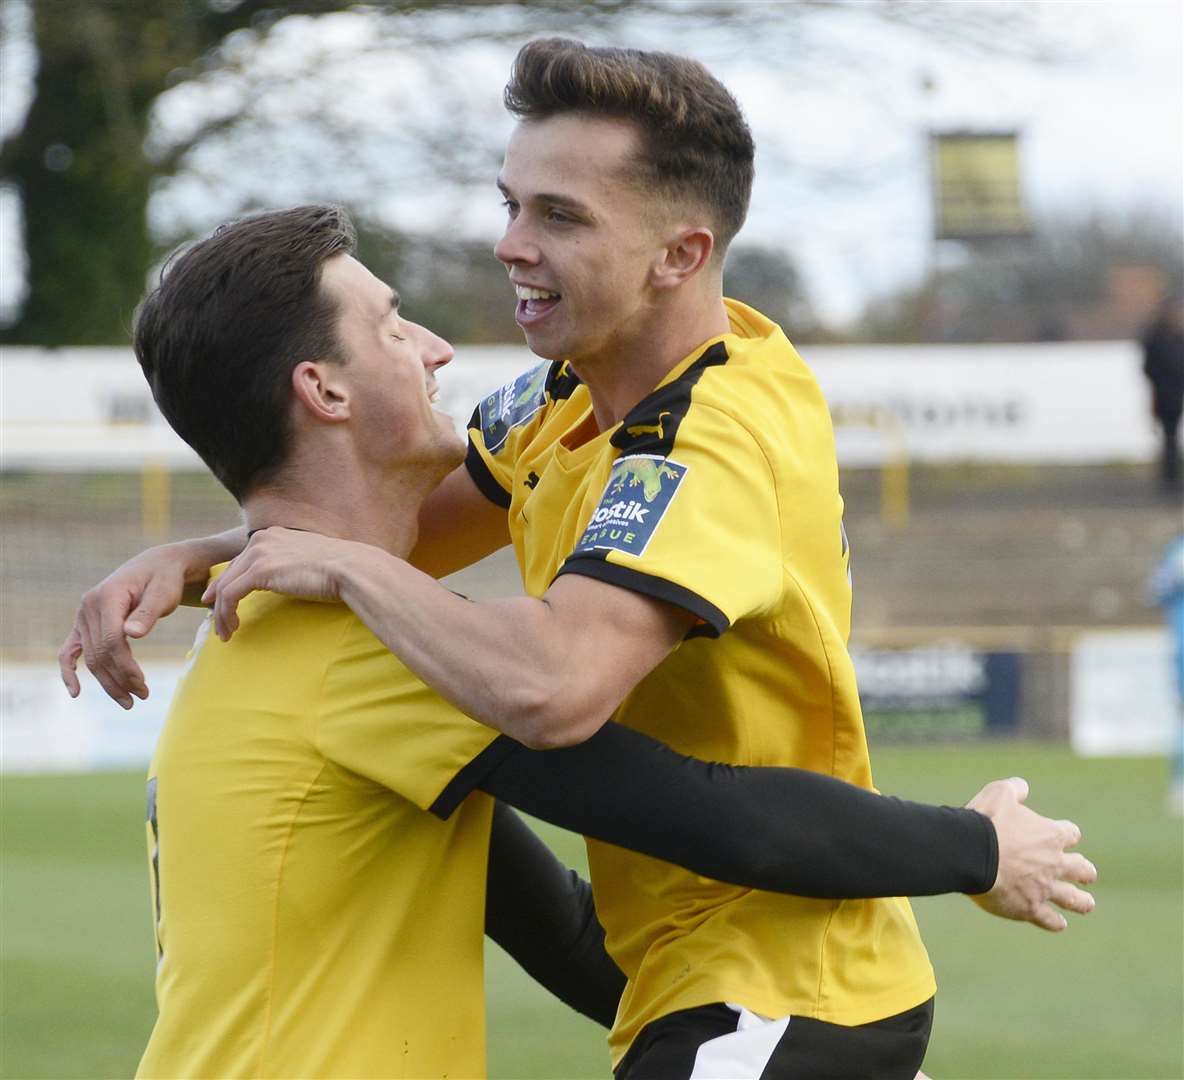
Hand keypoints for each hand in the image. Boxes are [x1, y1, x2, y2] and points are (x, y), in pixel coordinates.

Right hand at [58, 543, 190, 707]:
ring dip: (107, 681)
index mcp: (107, 596)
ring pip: (90, 657)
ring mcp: (83, 615)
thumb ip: (148, 612)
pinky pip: (70, 650)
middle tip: (142, 697)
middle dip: (120, 679)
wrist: (157, 566)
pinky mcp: (84, 623)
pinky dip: (69, 670)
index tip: (143, 687)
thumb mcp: (164, 592)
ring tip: (129, 701)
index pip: (111, 641)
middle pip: (100, 653)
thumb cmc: (165, 579)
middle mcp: (89, 606)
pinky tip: (75, 692)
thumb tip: (132, 634)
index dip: (125, 667)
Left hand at [202, 528, 353, 640]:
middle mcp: (261, 539)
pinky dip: (226, 614)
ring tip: (225, 633)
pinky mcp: (259, 571)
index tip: (223, 604)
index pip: (241, 561)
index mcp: (272, 535)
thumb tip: (290, 578)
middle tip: (220, 622)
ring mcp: (259, 554)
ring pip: (225, 586)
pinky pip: (230, 595)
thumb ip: (291, 563)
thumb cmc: (339, 569)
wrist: (350, 569)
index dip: (229, 584)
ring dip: (221, 613)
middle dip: (219, 600)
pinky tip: (231, 628)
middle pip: (229, 573)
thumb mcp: (308, 560)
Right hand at [967, 777, 1096, 931]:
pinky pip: (1049, 919)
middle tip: (1087, 874)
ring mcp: (1044, 888)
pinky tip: (1059, 924)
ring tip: (1087, 904)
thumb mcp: (1000, 793)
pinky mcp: (1030, 908)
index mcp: (1050, 836)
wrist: (971, 852)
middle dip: (1084, 871)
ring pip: (1073, 899)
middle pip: (1081, 869)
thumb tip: (1023, 787)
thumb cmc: (986, 821)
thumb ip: (1015, 789)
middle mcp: (1054, 864)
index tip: (1064, 835)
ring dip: (1082, 902)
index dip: (1067, 834)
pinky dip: (1055, 922)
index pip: (1070, 834)